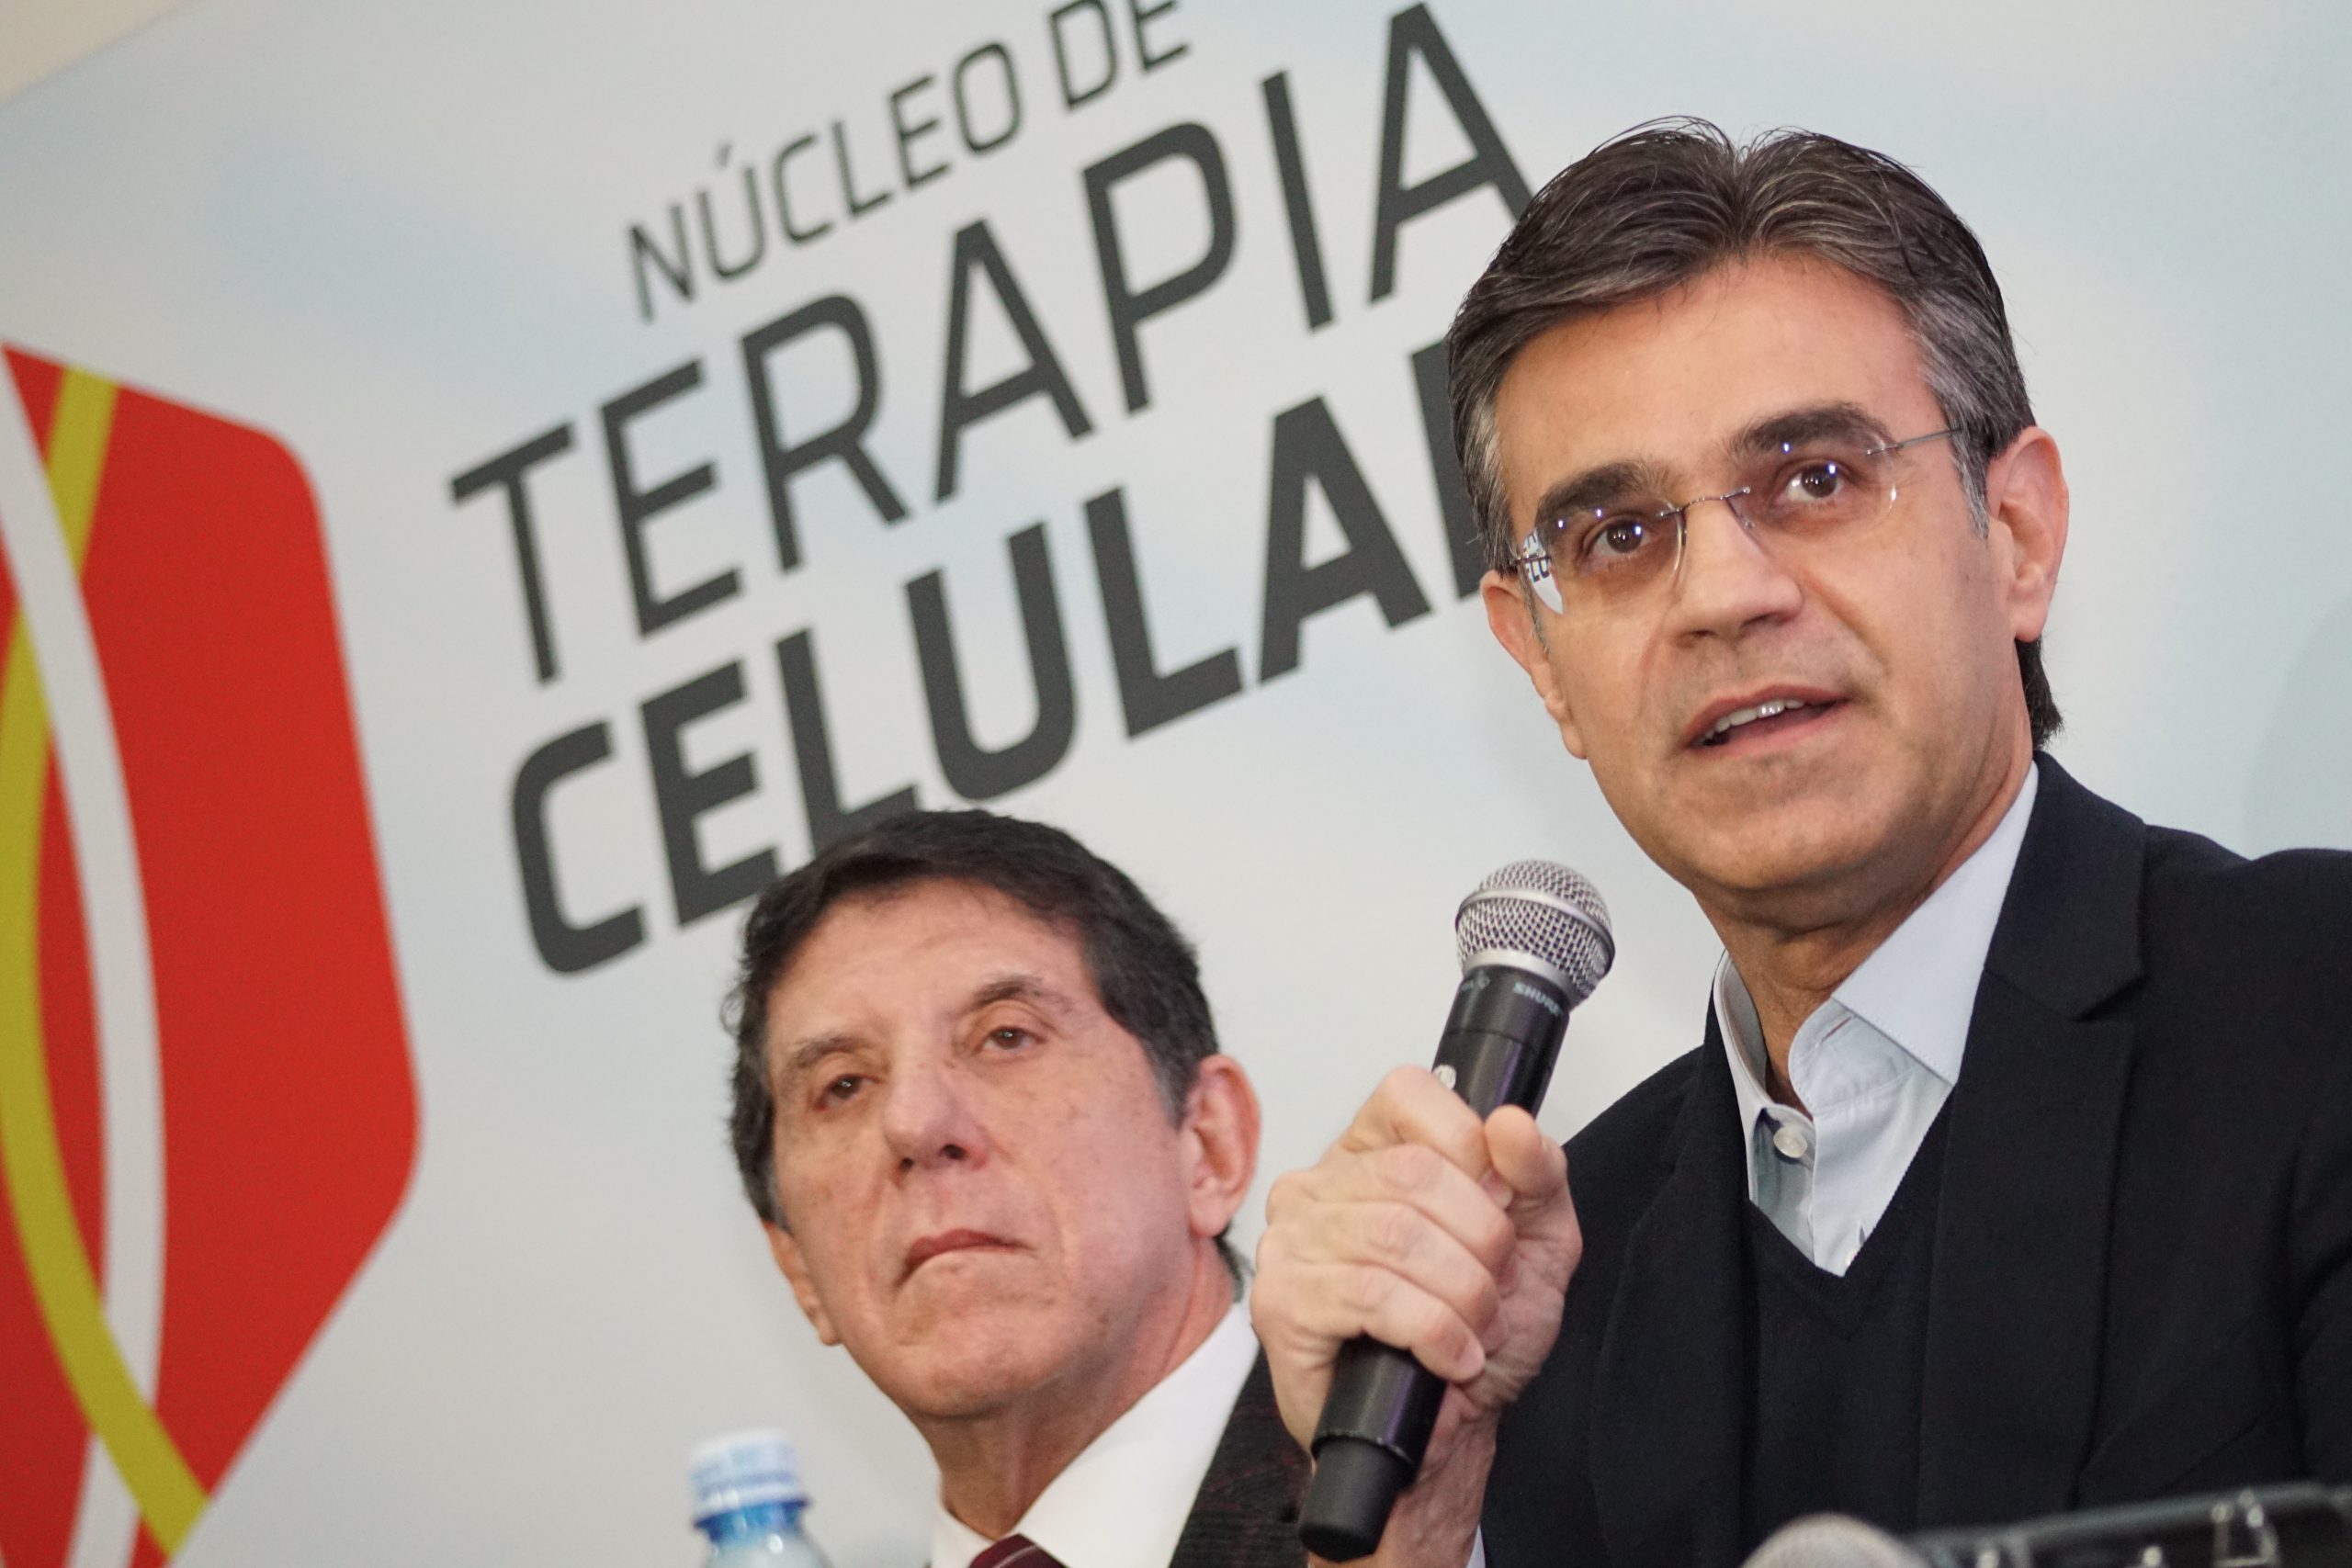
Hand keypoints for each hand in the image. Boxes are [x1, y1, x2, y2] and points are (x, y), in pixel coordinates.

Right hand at [1251, 1067, 1581, 1565]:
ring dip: (1462, 1295)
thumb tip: (1510, 1123)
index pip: (1408, 1093)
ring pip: (1395, 1234)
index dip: (1469, 1145)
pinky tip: (1447, 1355)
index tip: (1496, 1202)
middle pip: (1414, 1172)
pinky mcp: (1282, 1303)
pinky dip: (1432, 1330)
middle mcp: (1321, 1186)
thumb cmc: (1475, 1337)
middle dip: (1481, 1242)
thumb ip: (1537, 1173)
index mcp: (1372, 1152)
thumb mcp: (1537, 1244)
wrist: (1448, 1435)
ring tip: (1472, 1328)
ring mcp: (1292, 1242)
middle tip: (1494, 1288)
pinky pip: (1370, 1294)